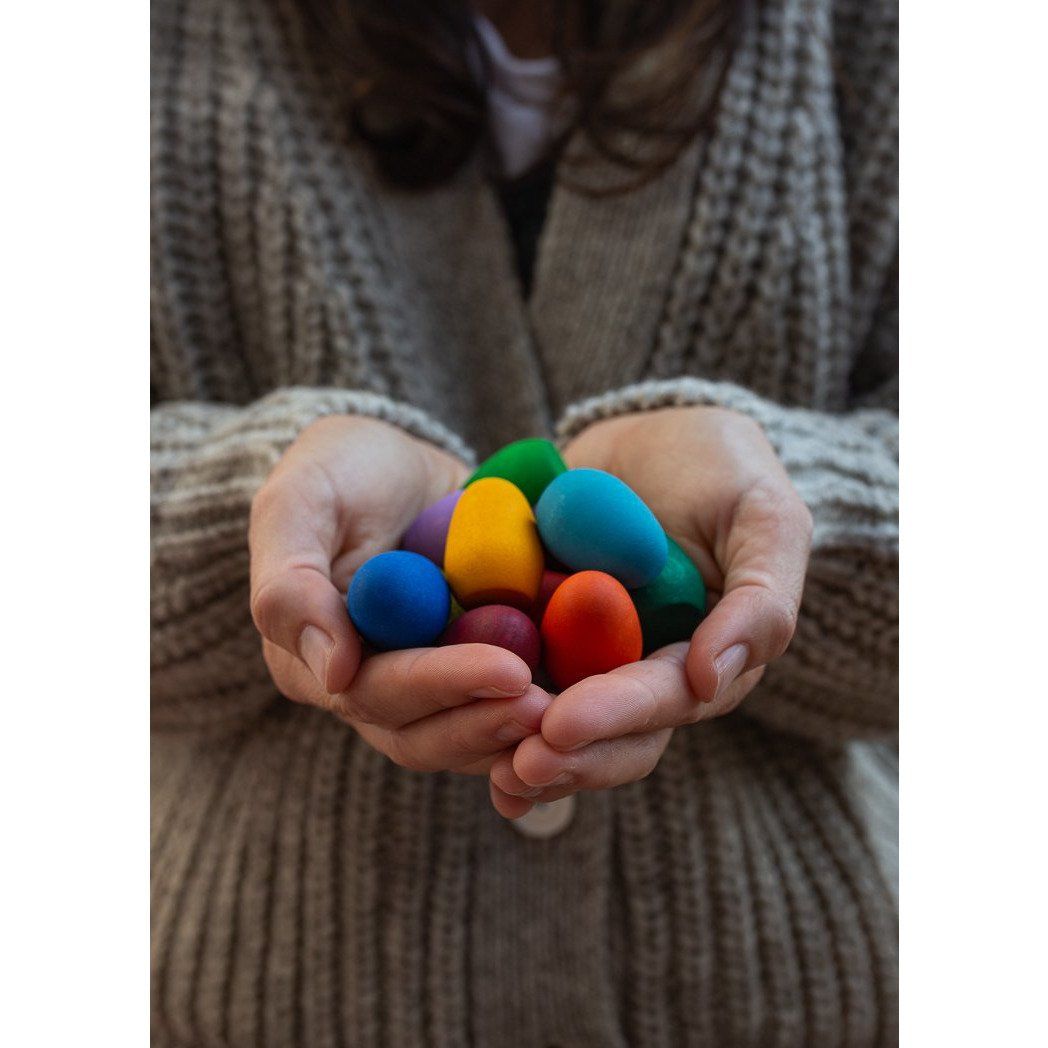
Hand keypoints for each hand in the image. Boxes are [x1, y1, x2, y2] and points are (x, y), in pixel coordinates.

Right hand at [249, 415, 548, 773]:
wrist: (397, 463)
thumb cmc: (341, 470)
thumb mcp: (300, 501)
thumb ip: (292, 582)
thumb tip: (334, 673)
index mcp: (314, 659)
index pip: (378, 692)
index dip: (444, 685)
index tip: (509, 670)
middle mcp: (368, 686)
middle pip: (426, 733)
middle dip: (490, 722)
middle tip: (555, 706)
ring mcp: (424, 683)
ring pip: (468, 734)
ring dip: (520, 730)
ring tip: (582, 710)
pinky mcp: (471, 669)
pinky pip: (505, 703)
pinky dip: (544, 703)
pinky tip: (594, 693)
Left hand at [489, 406, 812, 816]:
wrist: (652, 432)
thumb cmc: (722, 468)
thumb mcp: (763, 518)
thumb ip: (760, 598)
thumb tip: (711, 681)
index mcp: (701, 658)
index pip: (663, 701)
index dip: (615, 718)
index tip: (561, 725)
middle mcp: (640, 670)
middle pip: (608, 734)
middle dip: (565, 756)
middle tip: (514, 765)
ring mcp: (584, 655)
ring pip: (554, 720)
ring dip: (518, 748)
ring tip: (484, 768)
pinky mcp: (535, 629)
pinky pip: (505, 670)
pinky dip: (478, 701)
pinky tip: (442, 721)